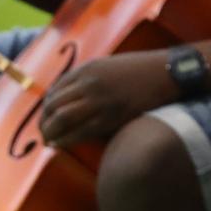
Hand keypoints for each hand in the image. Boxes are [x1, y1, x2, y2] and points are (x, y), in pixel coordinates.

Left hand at [40, 51, 177, 146]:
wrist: (168, 73)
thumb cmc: (142, 70)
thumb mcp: (110, 65)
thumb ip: (90, 78)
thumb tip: (74, 96)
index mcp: (88, 69)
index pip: (55, 90)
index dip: (47, 107)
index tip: (46, 117)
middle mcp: (89, 83)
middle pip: (54, 105)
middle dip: (44, 121)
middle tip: (43, 132)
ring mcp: (100, 100)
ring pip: (63, 118)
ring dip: (50, 132)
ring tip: (48, 141)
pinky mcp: (112, 116)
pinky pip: (81, 131)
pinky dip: (66, 139)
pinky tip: (59, 145)